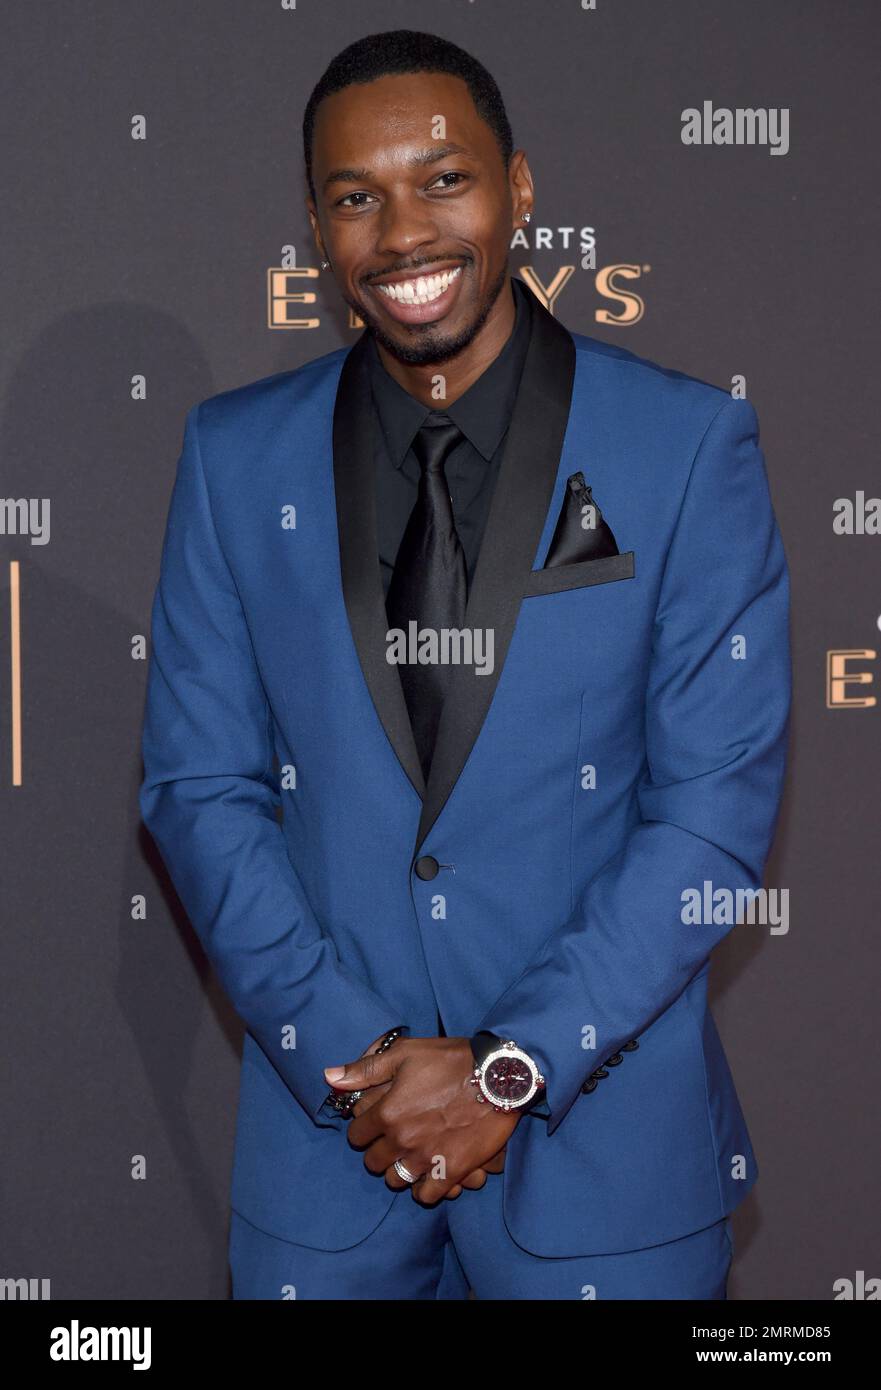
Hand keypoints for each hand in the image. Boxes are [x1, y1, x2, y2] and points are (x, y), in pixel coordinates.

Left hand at [324, 1036, 520, 1203]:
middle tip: (394, 1138)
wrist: (498, 1078)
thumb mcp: (406, 1054)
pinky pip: (425, 1195)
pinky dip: (424, 1188)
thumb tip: (329, 1077)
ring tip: (410, 1156)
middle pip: (373, 1162)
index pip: (356, 1135)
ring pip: (395, 1181)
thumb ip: (365, 1070)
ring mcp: (426, 1158)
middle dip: (379, 1150)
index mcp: (388, 1112)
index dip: (363, 1128)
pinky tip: (428, 1173)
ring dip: (398, 1170)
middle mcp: (402, 1140)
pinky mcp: (451, 1171)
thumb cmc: (451, 1061)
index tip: (375, 1123)